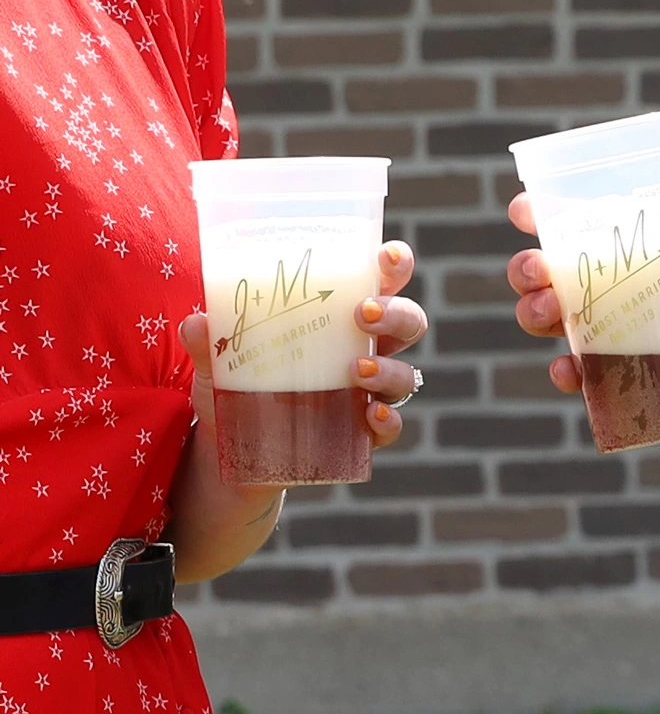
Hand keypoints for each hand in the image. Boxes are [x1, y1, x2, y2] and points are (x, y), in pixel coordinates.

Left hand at [179, 240, 427, 452]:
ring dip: (389, 368)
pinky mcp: (362, 436)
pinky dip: (388, 421)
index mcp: (342, 317)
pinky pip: (391, 427)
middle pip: (409, 323)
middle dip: (397, 313)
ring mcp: (369, 394)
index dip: (396, 265)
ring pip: (405, 375)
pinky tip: (370, 415)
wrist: (236, 456)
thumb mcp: (220, 362)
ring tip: (357, 369)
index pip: (382, 281)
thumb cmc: (240, 389)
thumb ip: (210, 342)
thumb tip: (197, 322)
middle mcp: (366, 349)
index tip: (386, 257)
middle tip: (363, 313)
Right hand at [506, 195, 659, 437]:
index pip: (576, 221)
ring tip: (546, 314)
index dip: (540, 212)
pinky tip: (569, 371)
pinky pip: (580, 372)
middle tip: (534, 272)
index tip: (523, 211)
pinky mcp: (619, 369)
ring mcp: (609, 327)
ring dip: (534, 314)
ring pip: (550, 319)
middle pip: (546, 271)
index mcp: (632, 243)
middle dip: (527, 270)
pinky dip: (566, 373)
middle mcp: (609, 282)